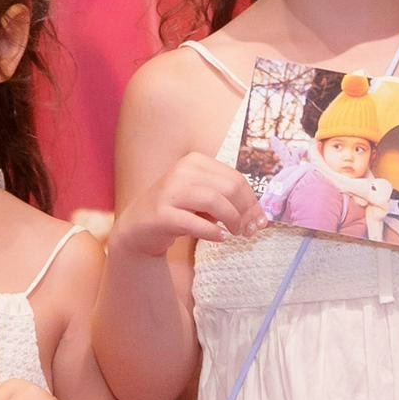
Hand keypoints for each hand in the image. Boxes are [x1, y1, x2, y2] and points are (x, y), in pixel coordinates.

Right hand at [124, 148, 266, 255]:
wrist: (139, 226)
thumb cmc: (177, 211)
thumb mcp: (202, 197)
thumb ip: (226, 199)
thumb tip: (259, 215)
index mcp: (194, 161)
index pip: (235, 178)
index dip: (252, 200)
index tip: (260, 220)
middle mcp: (181, 171)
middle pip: (229, 187)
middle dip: (246, 211)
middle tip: (249, 230)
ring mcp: (169, 192)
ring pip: (215, 201)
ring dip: (232, 220)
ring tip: (235, 233)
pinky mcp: (161, 214)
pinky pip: (195, 222)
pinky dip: (213, 232)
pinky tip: (220, 238)